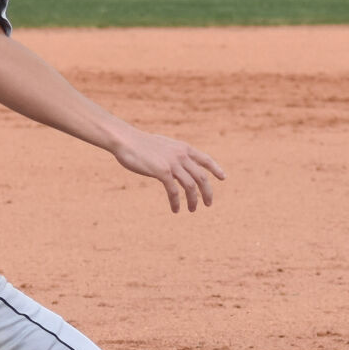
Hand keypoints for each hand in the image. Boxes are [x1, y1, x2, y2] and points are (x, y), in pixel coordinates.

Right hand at [110, 130, 225, 212]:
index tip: (223, 178)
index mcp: (183, 148)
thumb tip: (175, 162)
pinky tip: (176, 209)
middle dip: (207, 192)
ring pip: (191, 186)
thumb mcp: (162, 145)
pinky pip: (174, 191)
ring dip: (193, 200)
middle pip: (202, 177)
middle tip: (208, 203)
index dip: (216, 169)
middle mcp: (181, 155)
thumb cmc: (139, 143)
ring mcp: (173, 164)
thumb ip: (172, 153)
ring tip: (192, 209)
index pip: (205, 159)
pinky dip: (176, 202)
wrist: (126, 140)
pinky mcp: (162, 172)